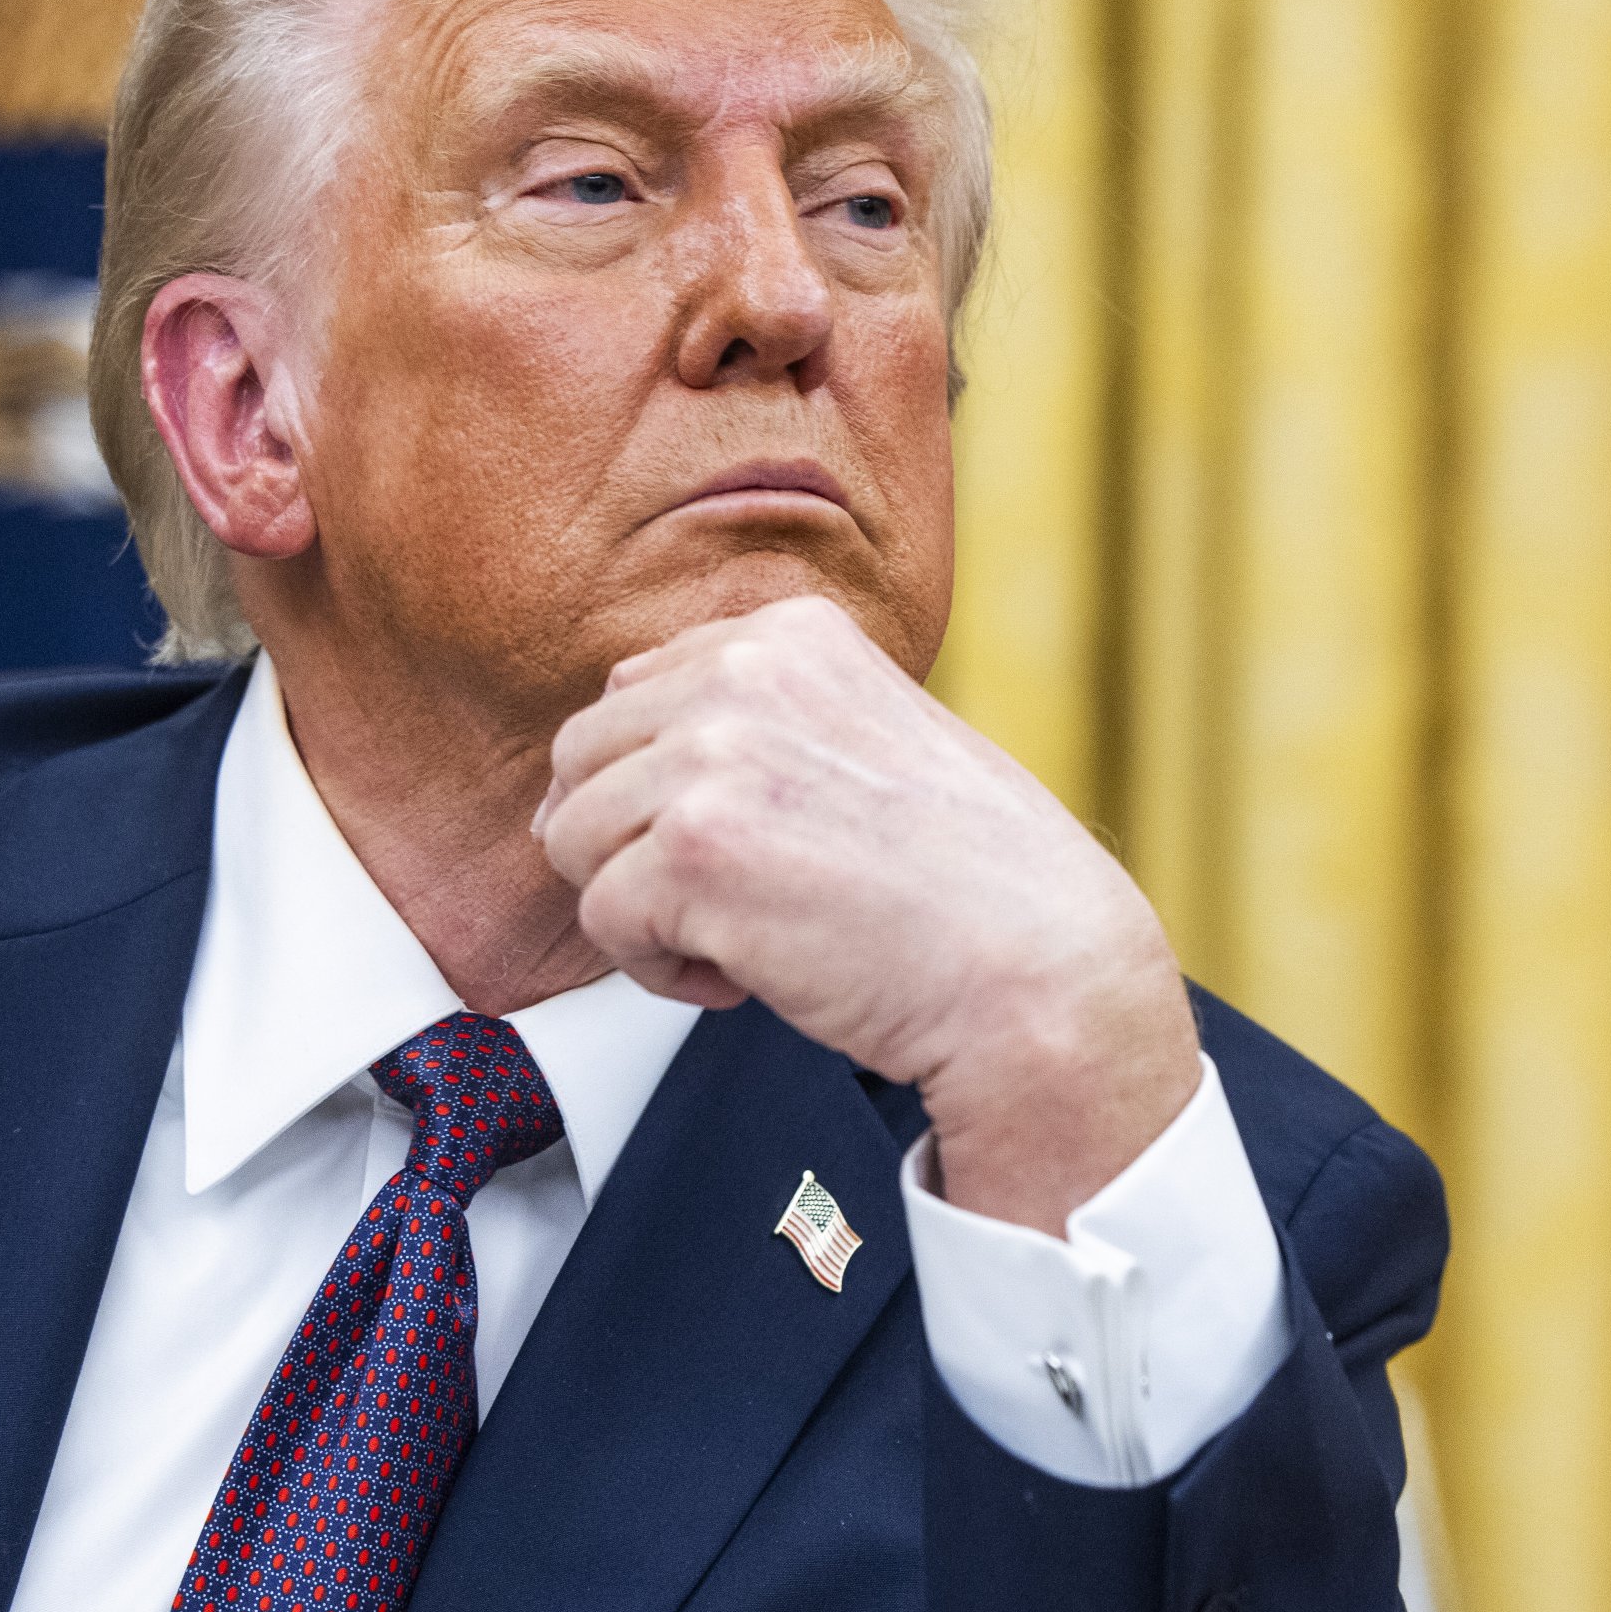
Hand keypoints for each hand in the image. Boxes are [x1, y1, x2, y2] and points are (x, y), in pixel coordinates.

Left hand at [537, 596, 1200, 1234]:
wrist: (1036, 970)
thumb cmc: (966, 882)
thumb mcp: (865, 738)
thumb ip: (753, 719)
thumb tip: (600, 760)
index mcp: (789, 633)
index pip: (632, 692)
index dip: (655, 791)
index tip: (738, 848)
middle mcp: (744, 673)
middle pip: (581, 761)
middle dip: (628, 846)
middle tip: (726, 903)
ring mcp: (713, 759)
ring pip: (573, 840)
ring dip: (642, 910)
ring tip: (740, 939)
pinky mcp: (693, 855)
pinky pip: (601, 918)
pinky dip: (658, 970)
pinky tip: (742, 978)